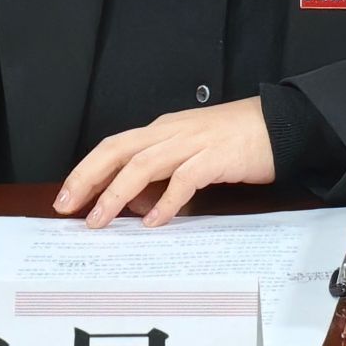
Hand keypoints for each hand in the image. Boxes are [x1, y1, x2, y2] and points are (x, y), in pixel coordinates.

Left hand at [53, 96, 276, 228]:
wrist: (279, 124)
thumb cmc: (234, 140)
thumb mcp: (190, 153)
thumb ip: (162, 175)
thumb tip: (135, 204)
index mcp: (162, 130)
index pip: (113, 147)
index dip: (86, 170)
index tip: (67, 197)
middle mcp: (170, 132)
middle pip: (117, 150)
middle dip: (88, 178)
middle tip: (68, 207)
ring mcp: (192, 142)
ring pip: (143, 164)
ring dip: (117, 193)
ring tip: (100, 220)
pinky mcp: (215, 157)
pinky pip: (183, 179)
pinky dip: (166, 201)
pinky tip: (154, 222)